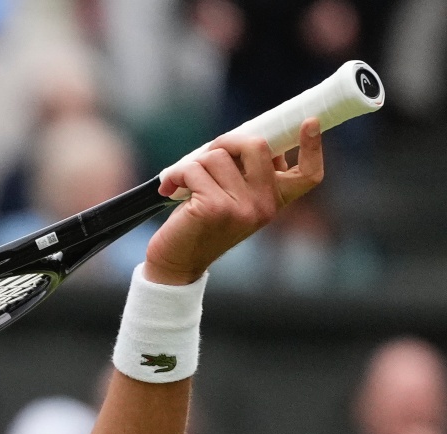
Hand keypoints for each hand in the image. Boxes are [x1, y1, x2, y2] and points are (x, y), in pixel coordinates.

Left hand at [147, 118, 324, 284]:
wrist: (177, 262)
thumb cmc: (200, 224)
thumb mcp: (232, 200)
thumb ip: (245, 175)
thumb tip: (242, 141)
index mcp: (274, 201)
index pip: (308, 175)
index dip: (313, 147)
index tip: (311, 121)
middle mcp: (265, 205)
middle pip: (257, 146)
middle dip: (226, 142)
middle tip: (204, 157)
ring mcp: (242, 207)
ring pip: (218, 155)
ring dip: (194, 164)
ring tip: (184, 184)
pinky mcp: (214, 207)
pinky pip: (194, 169)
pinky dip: (176, 174)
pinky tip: (170, 189)